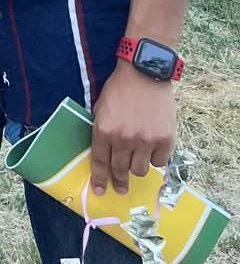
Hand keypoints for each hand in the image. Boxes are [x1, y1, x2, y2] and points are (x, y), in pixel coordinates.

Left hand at [90, 62, 175, 196]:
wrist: (144, 73)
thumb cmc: (120, 89)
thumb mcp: (101, 107)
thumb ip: (101, 130)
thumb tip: (103, 154)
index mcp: (104, 130)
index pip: (100, 162)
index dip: (99, 179)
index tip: (100, 191)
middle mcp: (124, 139)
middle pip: (120, 170)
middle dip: (119, 181)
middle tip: (121, 187)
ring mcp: (145, 141)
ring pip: (140, 170)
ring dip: (137, 167)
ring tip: (138, 160)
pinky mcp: (165, 140)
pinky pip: (159, 162)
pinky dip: (155, 159)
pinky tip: (152, 149)